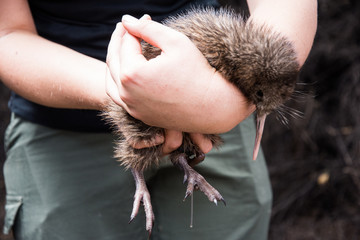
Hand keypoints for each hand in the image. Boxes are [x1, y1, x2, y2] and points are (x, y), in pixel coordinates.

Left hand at [105, 15, 254, 133]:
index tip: (146, 18)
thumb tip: (127, 19)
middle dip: (119, 41)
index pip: (126, 43)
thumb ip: (148, 28)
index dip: (135, 28)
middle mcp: (128, 93)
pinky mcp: (140, 116)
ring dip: (114, 62)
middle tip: (126, 28)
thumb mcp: (175, 42)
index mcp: (133, 74)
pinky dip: (118, 83)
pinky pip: (121, 98)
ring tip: (120, 48)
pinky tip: (124, 73)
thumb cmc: (197, 73)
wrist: (212, 107)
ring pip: (111, 81)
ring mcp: (133, 108)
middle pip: (114, 61)